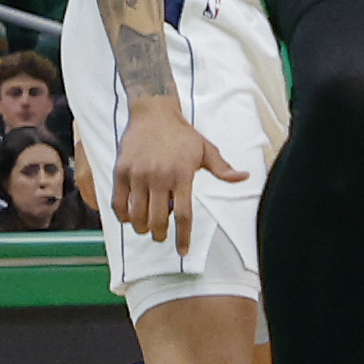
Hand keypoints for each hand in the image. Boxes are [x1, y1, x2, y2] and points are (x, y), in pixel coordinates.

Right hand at [109, 98, 244, 255]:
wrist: (153, 112)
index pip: (184, 216)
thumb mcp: (205, 149)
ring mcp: (138, 175)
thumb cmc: (181, 133)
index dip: (183, 237)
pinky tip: (129, 217)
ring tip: (146, 227)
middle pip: (158, 220)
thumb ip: (222, 168)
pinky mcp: (121, 171)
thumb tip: (243, 178)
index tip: (182, 251)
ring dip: (142, 228)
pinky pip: (119, 203)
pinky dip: (123, 216)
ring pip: (138, 215)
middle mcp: (159, 177)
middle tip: (160, 236)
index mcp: (182, 175)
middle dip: (160, 235)